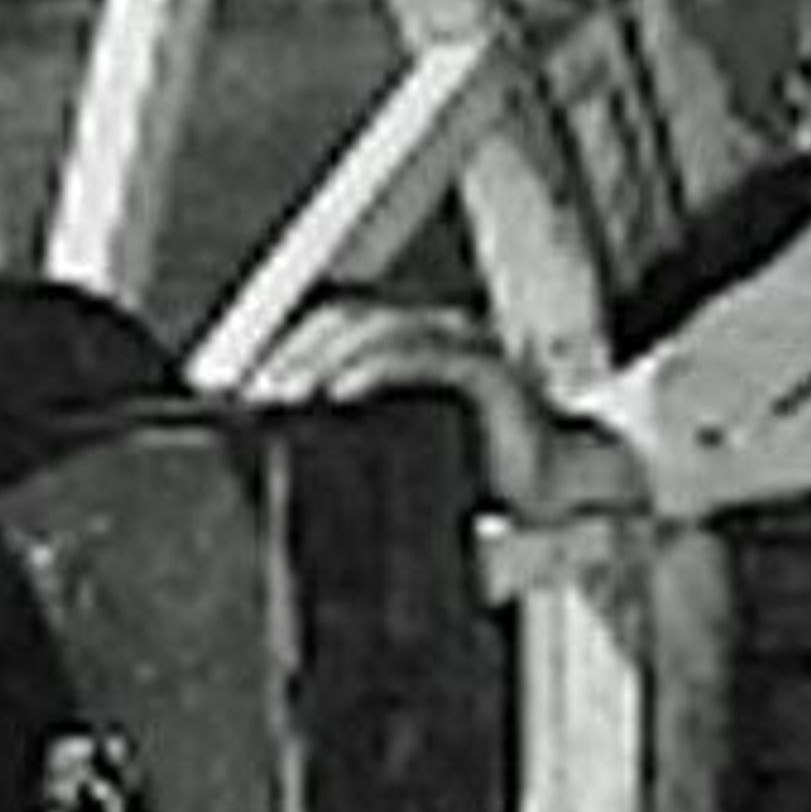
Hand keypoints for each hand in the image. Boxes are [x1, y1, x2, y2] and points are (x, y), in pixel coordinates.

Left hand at [248, 299, 648, 527]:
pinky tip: (339, 393)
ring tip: (292, 393)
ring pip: (378, 331)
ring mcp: (463, 347)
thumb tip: (293, 465)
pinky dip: (374, 370)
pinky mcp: (486, 371)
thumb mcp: (408, 455)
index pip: (338, 326)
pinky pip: (422, 357)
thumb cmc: (487, 475)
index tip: (253, 387)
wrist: (557, 492)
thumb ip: (362, 445)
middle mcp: (438, 336)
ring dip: (325, 359)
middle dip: (298, 352)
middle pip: (348, 320)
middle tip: (264, 394)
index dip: (292, 346)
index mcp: (415, 348)